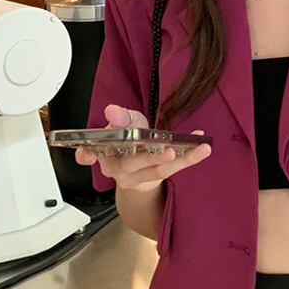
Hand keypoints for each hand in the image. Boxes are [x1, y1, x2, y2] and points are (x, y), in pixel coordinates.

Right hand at [74, 104, 211, 192]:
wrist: (137, 164)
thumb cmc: (128, 139)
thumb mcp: (125, 123)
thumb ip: (120, 117)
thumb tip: (111, 110)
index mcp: (104, 153)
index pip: (88, 155)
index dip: (86, 156)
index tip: (88, 156)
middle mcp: (118, 169)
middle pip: (133, 164)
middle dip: (152, 157)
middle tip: (169, 151)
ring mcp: (138, 177)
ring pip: (160, 171)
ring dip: (182, 160)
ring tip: (199, 149)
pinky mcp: (156, 178)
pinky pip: (174, 170)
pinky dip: (190, 158)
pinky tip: (202, 147)